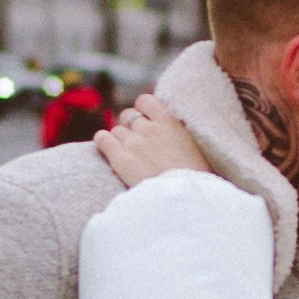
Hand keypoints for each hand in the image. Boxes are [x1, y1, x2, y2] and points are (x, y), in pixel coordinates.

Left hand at [95, 92, 212, 187]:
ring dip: (119, 139)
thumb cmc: (196, 179)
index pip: (145, 101)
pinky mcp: (120, 158)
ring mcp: (134, 142)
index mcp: (170, 122)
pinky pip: (102, 139)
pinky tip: (107, 150)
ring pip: (116, 130)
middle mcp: (149, 128)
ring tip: (127, 154)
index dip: (142, 111)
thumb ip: (180, 135)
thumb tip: (174, 134)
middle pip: (128, 116)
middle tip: (137, 143)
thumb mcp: (196, 148)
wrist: (185, 198)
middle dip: (130, 127)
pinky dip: (103, 142)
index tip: (146, 121)